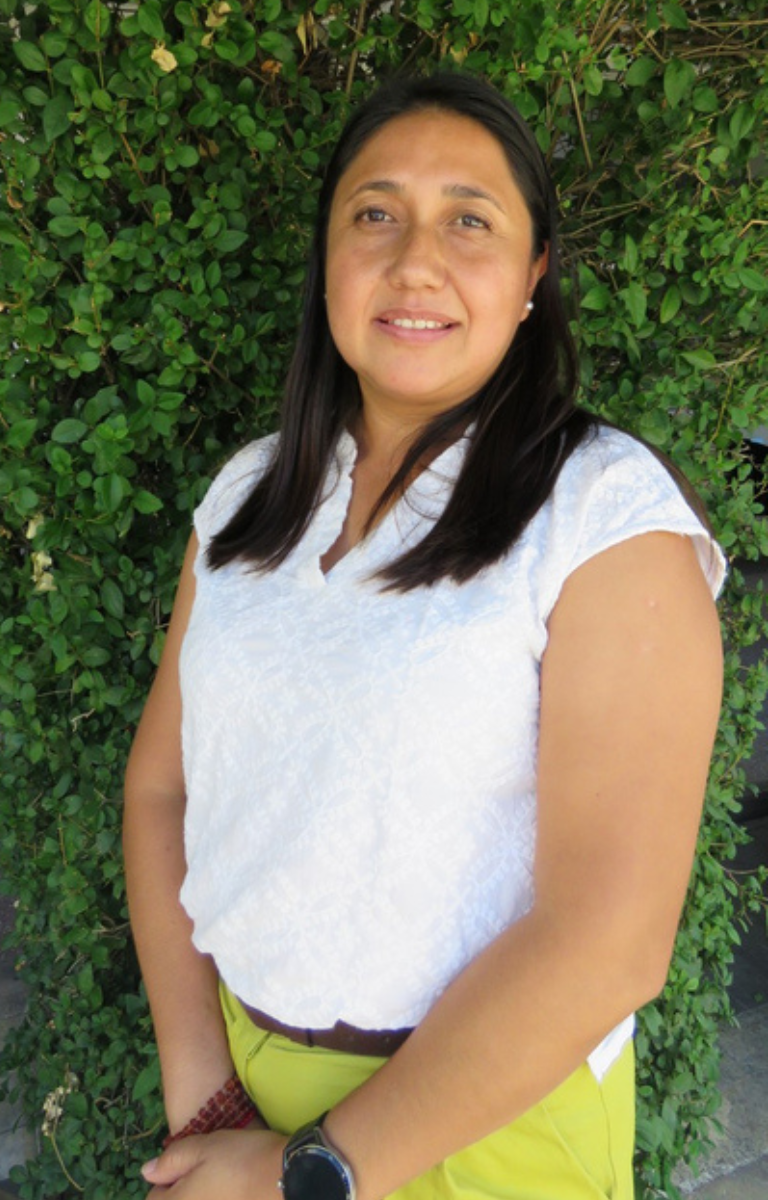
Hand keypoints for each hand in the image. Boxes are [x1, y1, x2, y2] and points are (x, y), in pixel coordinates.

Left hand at [142, 1127, 286, 1197]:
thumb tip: (147, 1172)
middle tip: (204, 1174)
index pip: (153, 1199)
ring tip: (220, 1182)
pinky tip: (233, 1191)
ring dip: (202, 1196)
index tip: (184, 1166)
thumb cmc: (240, 1159)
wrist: (286, 1178)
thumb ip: (171, 1160)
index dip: (164, 1181)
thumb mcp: (203, 1146)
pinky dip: (219, 1198)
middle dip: (183, 1192)